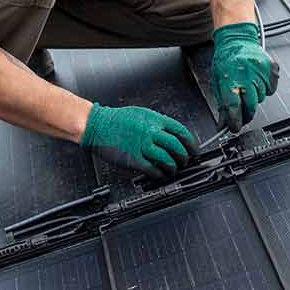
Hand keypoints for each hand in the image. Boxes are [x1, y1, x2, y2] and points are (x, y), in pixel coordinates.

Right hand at [80, 103, 196, 179]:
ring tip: (173, 169)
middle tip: (185, 161)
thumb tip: (171, 134)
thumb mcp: (141, 114)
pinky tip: (160, 174)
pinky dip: (160, 174)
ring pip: (167, 159)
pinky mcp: (134, 159)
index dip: (190, 143)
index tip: (193, 149)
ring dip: (173, 167)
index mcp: (154, 120)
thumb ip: (157, 123)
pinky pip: (153, 169)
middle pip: (176, 147)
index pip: (181, 131)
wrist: (96, 125)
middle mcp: (151, 132)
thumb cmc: (116, 120)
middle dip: (184, 156)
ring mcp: (142, 146)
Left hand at [210, 23, 279, 131]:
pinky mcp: (272, 69)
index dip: (235, 121)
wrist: (237, 39)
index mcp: (230, 78)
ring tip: (248, 85)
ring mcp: (262, 72)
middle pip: (250, 106)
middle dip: (246, 114)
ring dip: (255, 98)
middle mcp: (247, 75)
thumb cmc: (226, 58)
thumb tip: (223, 123)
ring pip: (261, 98)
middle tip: (243, 113)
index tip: (234, 127)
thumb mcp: (217, 81)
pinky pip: (271, 90)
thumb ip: (222, 103)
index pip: (234, 107)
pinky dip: (265, 88)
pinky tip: (257, 80)